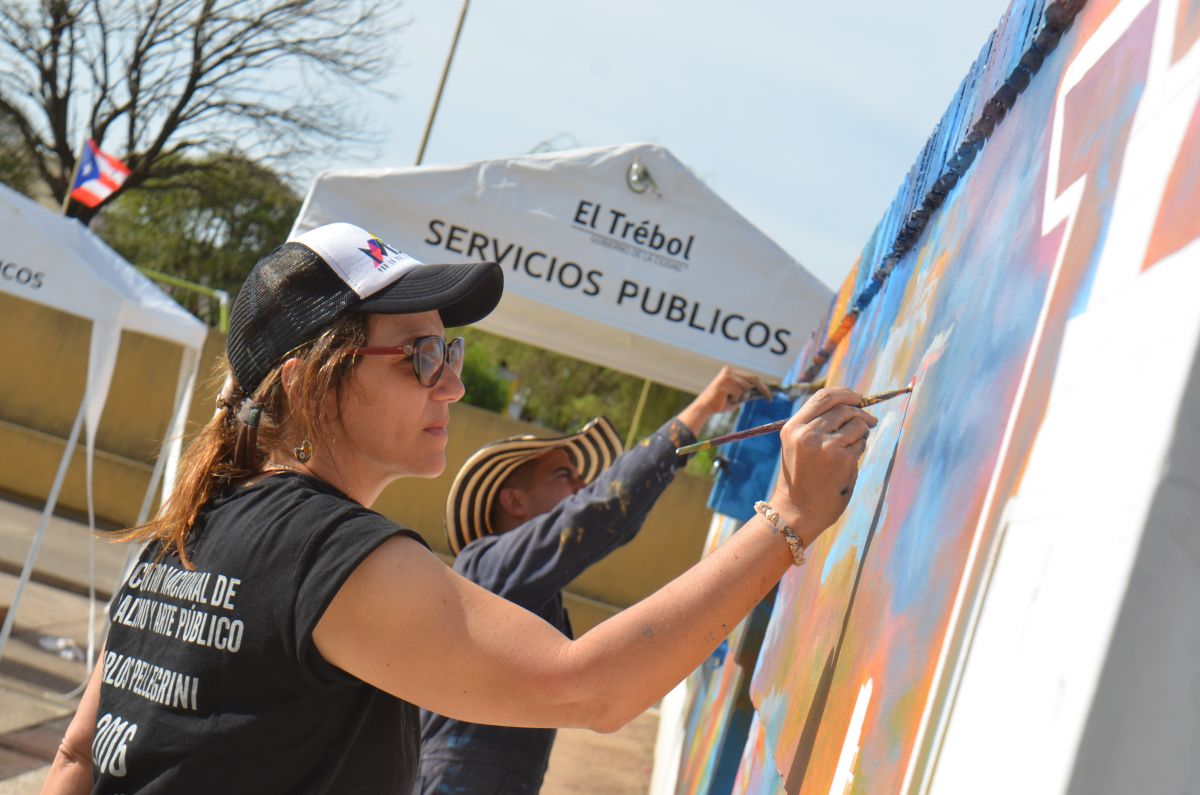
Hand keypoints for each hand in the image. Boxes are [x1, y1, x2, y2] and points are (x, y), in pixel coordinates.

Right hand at [677, 366, 771, 433]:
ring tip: (731, 400)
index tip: (770, 393)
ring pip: (746, 388)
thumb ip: (746, 393)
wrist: (704, 408)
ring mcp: (727, 375)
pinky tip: (726, 399)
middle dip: (763, 389)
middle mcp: (730, 371)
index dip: (763, 385)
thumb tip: (762, 393)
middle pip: (752, 378)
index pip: (752, 377)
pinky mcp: (725, 381)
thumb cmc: (720, 404)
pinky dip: (735, 399)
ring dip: (742, 397)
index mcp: (732, 372)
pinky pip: (739, 392)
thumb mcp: (737, 397)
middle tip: (770, 399)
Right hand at [768, 388, 875, 544]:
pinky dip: (860, 449)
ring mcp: (826, 446)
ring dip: (861, 432)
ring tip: (852, 446)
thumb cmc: (801, 477)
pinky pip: (861, 444)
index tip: (859, 397)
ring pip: (856, 424)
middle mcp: (807, 434)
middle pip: (843, 408)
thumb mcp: (797, 445)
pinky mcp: (843, 460)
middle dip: (860, 412)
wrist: (797, 510)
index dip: (845, 393)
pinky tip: (849, 461)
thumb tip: (850, 403)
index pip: (823, 397)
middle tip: (869, 420)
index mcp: (793, 427)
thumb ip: (816, 424)